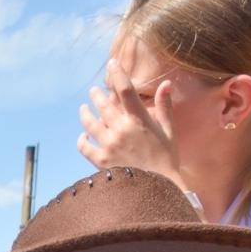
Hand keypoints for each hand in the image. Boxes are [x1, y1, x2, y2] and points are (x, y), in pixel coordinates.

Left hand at [77, 58, 180, 181]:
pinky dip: (82, 139)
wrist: (158, 187)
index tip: (112, 64)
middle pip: (104, 105)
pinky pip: (84, 146)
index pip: (125, 90)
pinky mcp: (101, 161)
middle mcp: (121, 130)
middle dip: (97, 96)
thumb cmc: (167, 159)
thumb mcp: (169, 131)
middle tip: (94, 91)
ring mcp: (109, 145)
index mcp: (139, 121)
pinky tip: (83, 136)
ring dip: (86, 113)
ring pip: (91, 123)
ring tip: (83, 109)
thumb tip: (166, 83)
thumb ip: (164, 107)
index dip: (117, 74)